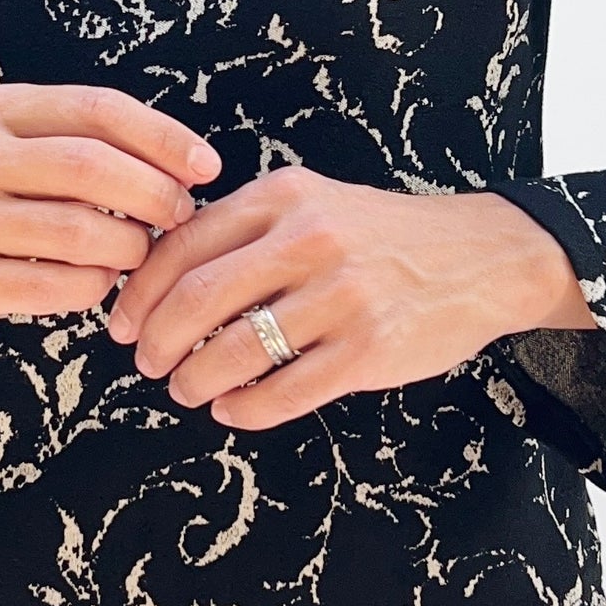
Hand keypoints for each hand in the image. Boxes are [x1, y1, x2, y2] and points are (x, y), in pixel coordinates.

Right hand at [0, 82, 219, 416]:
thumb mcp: (16, 149)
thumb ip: (87, 145)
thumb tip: (188, 165)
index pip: (97, 109)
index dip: (162, 137)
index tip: (206, 166)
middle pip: (90, 168)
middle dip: (154, 194)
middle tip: (182, 215)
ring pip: (79, 232)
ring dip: (130, 247)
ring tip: (141, 253)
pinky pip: (56, 285)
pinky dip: (94, 286)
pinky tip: (100, 282)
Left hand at [105, 166, 596, 430]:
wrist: (483, 257)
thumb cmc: (382, 235)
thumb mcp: (314, 203)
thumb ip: (246, 229)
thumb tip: (162, 276)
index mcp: (284, 196)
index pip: (182, 244)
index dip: (139, 292)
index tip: (122, 321)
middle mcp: (309, 240)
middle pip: (197, 299)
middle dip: (157, 341)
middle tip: (147, 362)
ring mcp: (342, 297)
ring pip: (235, 351)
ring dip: (195, 380)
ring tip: (188, 389)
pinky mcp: (369, 351)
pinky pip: (284, 392)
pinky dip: (244, 409)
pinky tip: (233, 410)